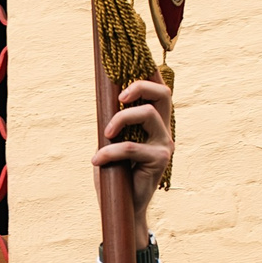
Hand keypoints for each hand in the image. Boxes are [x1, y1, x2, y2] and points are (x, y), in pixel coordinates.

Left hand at [98, 79, 173, 228]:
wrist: (123, 207)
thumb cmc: (115, 174)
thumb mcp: (111, 142)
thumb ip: (113, 122)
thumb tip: (104, 98)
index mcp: (154, 123)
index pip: (158, 90)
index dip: (151, 71)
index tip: (139, 55)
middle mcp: (163, 130)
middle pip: (163, 94)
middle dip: (140, 87)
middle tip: (119, 97)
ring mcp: (164, 144)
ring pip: (149, 115)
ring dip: (121, 119)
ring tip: (104, 134)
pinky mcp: (160, 160)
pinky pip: (132, 147)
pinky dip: (110, 151)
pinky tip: (97, 161)